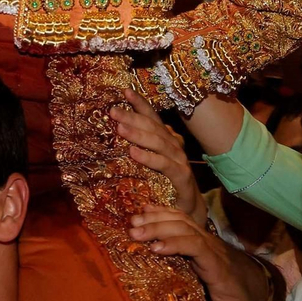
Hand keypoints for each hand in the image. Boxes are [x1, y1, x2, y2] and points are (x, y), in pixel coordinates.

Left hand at [113, 87, 207, 225]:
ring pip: (158, 142)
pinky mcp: (182, 176)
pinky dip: (148, 157)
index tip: (124, 91)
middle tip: (113, 111)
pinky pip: (164, 164)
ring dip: (138, 134)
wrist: (188, 209)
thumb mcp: (150, 162)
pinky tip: (133, 153)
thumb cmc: (165, 183)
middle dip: (132, 117)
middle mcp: (173, 144)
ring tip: (120, 129)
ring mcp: (179, 159)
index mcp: (165, 138)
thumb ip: (140, 147)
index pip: (151, 116)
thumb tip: (117, 131)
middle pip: (152, 126)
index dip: (139, 103)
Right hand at [128, 204, 272, 300]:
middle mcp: (209, 244)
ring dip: (157, 217)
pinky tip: (146, 209)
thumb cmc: (240, 295)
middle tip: (133, 232)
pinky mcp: (198, 233)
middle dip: (158, 227)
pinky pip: (180, 217)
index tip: (154, 249)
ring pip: (181, 219)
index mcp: (215, 263)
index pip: (196, 245)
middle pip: (184, 227)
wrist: (251, 279)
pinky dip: (162, 211)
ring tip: (134, 221)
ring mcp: (204, 235)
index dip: (176, 243)